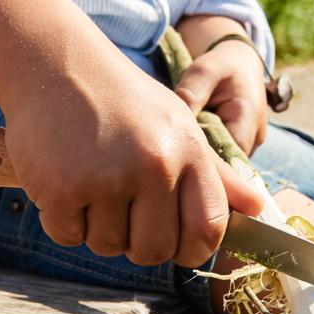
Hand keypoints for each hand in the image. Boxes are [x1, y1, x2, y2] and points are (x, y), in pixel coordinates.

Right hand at [0, 43, 264, 268]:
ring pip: (108, 246)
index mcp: (187, 151)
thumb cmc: (122, 98)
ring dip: (96, 228)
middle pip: (155, 251)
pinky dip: (62, 219)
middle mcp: (154, 166)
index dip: (192, 250)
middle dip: (137, 243)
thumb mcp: (177, 123)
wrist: (55, 63)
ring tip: (89, 184)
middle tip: (121, 211)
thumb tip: (257, 207)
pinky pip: (68, 235)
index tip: (174, 245)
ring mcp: (106, 178)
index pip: (208, 229)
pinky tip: (62, 181)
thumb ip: (215, 171)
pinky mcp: (61, 188)